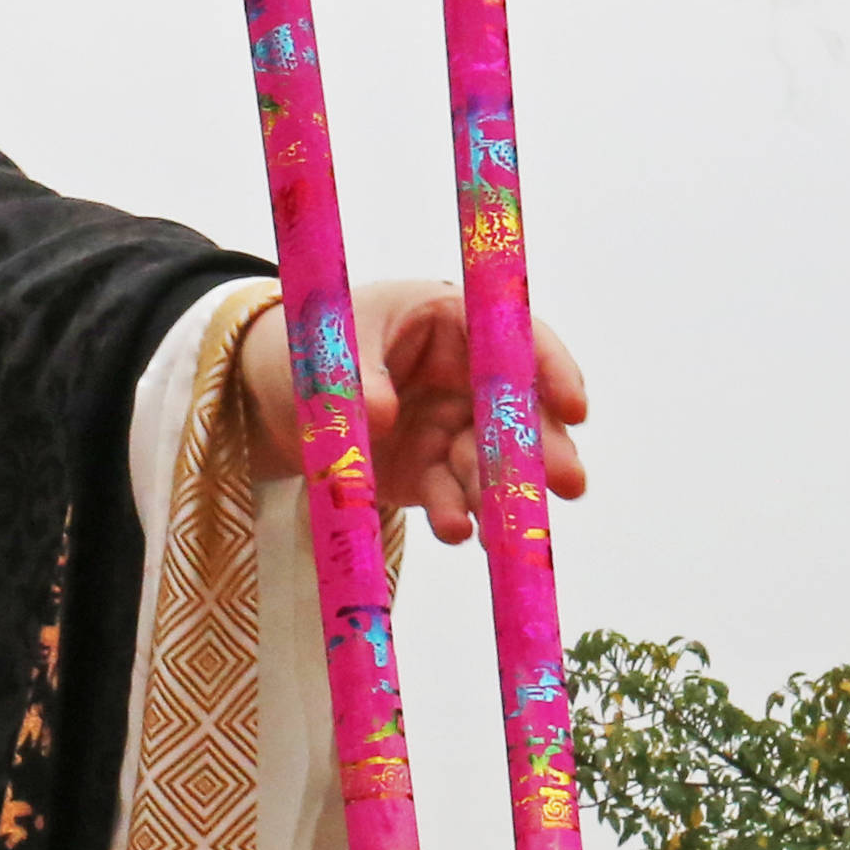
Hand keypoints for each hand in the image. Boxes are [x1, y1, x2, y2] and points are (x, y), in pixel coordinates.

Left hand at [233, 281, 590, 544]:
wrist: (274, 391)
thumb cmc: (313, 341)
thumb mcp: (328, 343)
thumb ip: (357, 376)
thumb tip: (382, 413)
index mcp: (453, 320)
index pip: (516, 339)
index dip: (552, 371)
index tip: (575, 408)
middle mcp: (465, 376)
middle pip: (519, 411)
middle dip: (545, 449)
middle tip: (568, 485)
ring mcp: (451, 428)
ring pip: (492, 463)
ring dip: (503, 494)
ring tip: (505, 527)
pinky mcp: (430, 473)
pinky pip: (452, 495)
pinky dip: (455, 514)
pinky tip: (454, 529)